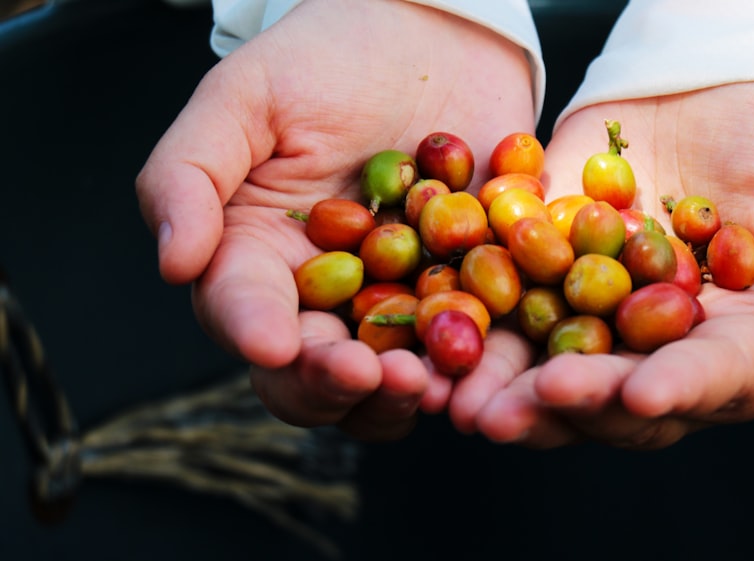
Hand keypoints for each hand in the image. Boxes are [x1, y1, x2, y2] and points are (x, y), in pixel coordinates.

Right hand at [135, 0, 536, 438]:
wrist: (432, 36)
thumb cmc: (325, 59)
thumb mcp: (244, 99)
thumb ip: (189, 174)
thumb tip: (173, 263)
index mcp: (259, 260)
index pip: (245, 313)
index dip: (257, 334)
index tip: (276, 344)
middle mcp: (325, 298)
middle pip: (316, 370)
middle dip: (335, 384)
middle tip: (365, 374)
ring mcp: (398, 302)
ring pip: (391, 378)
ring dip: (402, 393)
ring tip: (425, 382)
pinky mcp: (466, 293)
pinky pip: (471, 341)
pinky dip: (475, 361)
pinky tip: (483, 363)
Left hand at [460, 82, 753, 447]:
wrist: (721, 74)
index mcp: (742, 344)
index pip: (712, 380)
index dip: (679, 390)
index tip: (642, 393)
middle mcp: (663, 343)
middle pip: (617, 393)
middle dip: (569, 404)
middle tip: (515, 412)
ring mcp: (598, 309)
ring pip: (549, 365)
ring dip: (502, 388)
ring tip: (459, 401)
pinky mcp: (545, 266)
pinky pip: (503, 300)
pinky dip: (468, 320)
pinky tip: (433, 333)